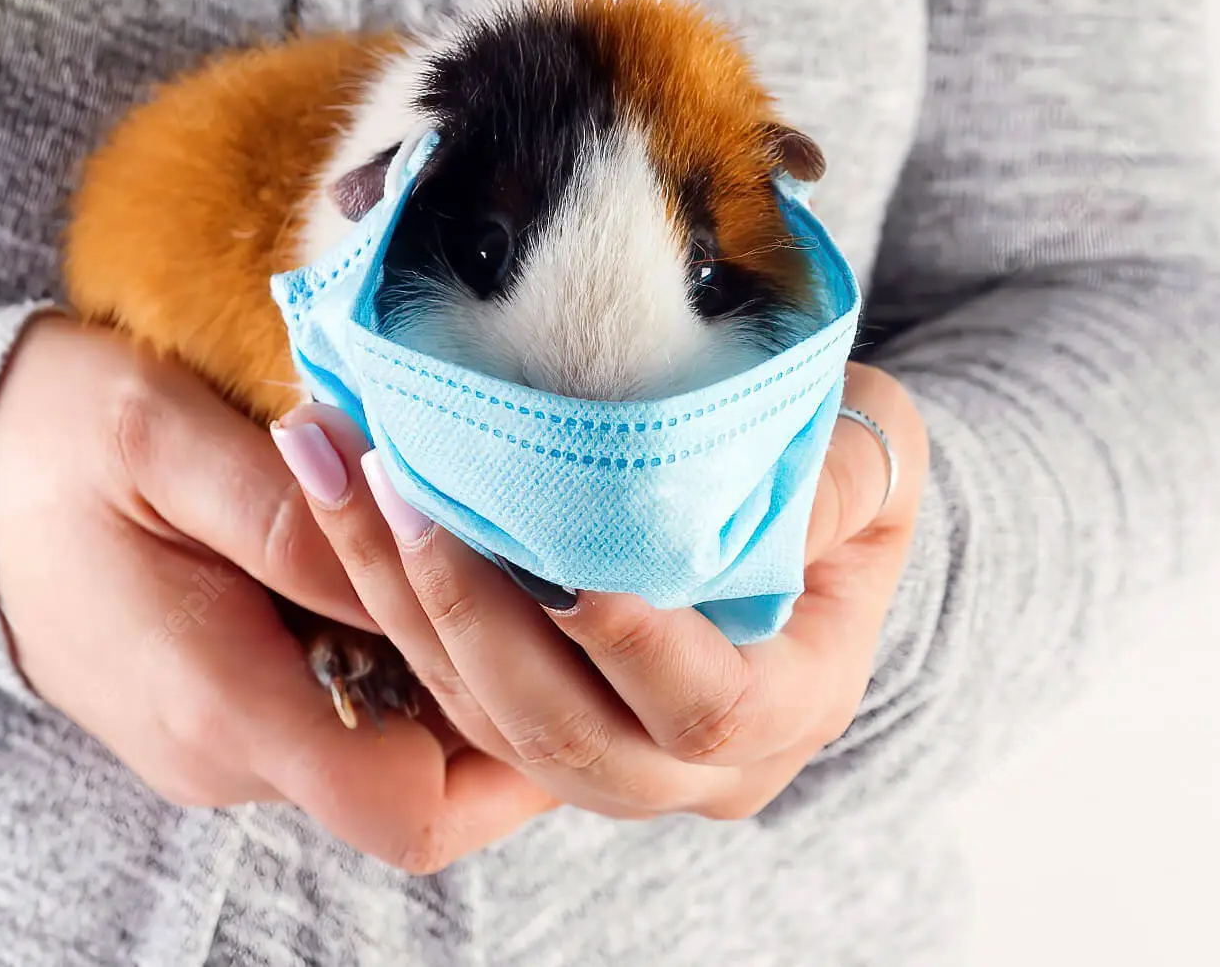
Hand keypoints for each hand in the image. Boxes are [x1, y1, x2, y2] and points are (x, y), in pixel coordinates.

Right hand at [0, 316, 556, 869]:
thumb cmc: (53, 436)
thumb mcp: (162, 435)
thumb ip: (290, 516)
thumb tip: (423, 564)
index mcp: (217, 702)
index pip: (407, 808)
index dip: (514, 750)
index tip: (565, 651)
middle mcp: (230, 752)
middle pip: (426, 792)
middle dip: (510, 709)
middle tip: (564, 597)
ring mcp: (231, 739)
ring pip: (398, 754)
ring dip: (466, 679)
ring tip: (515, 567)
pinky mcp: (234, 708)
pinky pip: (355, 715)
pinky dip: (412, 659)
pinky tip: (444, 570)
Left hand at [277, 362, 926, 818]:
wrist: (809, 506)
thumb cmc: (844, 469)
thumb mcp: (878, 454)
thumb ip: (837, 482)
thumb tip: (764, 498)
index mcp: (797, 702)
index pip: (706, 708)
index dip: (631, 645)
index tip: (560, 561)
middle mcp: (704, 765)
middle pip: (568, 738)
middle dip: (470, 616)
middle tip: (399, 486)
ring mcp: (618, 761)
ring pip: (487, 723)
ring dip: (402, 600)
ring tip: (342, 468)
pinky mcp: (543, 727)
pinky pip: (452, 694)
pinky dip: (395, 599)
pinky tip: (346, 493)